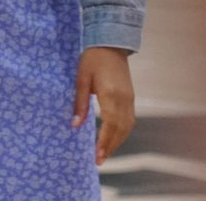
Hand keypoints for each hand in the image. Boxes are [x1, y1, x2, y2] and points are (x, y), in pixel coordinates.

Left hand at [73, 46, 133, 164]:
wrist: (110, 44)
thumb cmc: (92, 59)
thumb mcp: (81, 79)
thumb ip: (80, 103)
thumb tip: (75, 125)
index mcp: (110, 94)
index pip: (110, 124)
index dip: (104, 142)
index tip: (97, 156)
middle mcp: (123, 100)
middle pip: (120, 130)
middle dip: (110, 147)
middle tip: (99, 161)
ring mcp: (129, 99)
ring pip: (127, 127)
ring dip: (117, 142)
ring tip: (105, 154)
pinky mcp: (130, 97)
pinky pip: (129, 120)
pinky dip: (122, 132)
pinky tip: (113, 139)